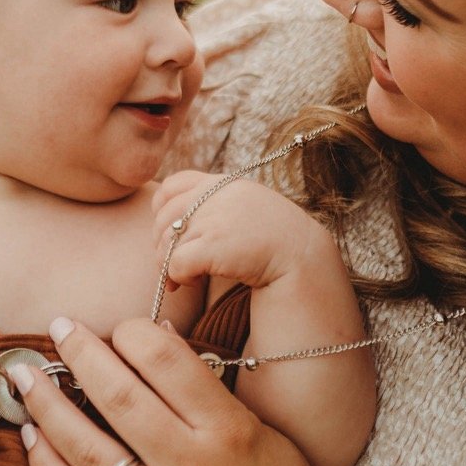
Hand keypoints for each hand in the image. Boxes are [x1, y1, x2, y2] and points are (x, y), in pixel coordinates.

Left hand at [13, 317, 355, 465]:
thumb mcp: (265, 436)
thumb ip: (209, 395)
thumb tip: (155, 345)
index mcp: (229, 432)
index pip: (165, 360)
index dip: (133, 332)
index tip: (119, 326)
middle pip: (117, 394)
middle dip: (79, 352)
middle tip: (59, 325)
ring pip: (83, 446)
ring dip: (45, 404)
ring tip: (25, 377)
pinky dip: (45, 465)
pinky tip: (31, 437)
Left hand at [152, 171, 334, 293]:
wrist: (303, 259)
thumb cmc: (275, 240)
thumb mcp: (247, 207)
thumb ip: (218, 204)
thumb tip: (173, 224)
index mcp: (224, 183)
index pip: (173, 185)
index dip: (163, 210)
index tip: (173, 232)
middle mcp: (215, 195)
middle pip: (163, 217)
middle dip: (161, 245)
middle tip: (174, 265)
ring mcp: (213, 218)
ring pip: (165, 244)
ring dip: (169, 265)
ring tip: (188, 276)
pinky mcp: (212, 245)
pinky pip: (174, 263)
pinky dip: (178, 277)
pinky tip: (195, 281)